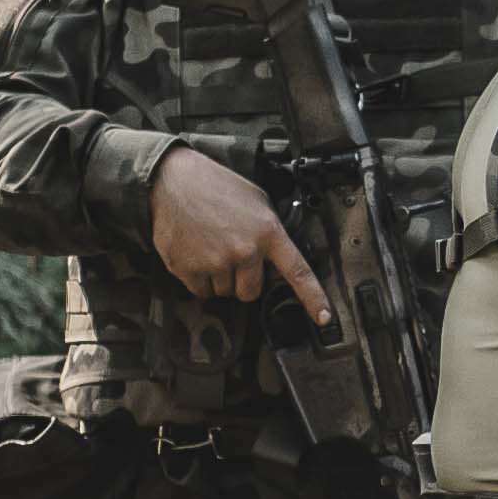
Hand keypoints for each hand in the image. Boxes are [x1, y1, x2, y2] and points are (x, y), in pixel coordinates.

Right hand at [148, 146, 331, 318]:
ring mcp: (216, 262)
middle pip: (251, 292)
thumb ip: (268, 232)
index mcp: (267, 232)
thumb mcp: (256, 201)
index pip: (297, 271)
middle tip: (231, 255)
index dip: (313, 298)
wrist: (174, 181)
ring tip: (210, 247)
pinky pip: (201, 291)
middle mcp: (244, 251)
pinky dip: (199, 279)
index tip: (323, 317)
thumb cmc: (215, 186)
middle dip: (243, 279)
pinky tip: (196, 253)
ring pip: (224, 292)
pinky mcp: (190, 270)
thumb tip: (274, 257)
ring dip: (219, 278)